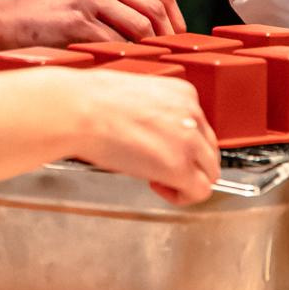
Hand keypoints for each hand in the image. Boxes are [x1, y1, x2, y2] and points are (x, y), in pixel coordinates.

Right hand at [0, 0, 184, 47]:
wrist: (9, 22)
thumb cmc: (50, 17)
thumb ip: (119, 6)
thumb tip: (159, 32)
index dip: (176, 19)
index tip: (177, 40)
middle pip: (155, 9)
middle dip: (167, 37)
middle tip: (167, 57)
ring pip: (139, 26)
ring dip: (146, 49)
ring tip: (145, 64)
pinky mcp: (76, 21)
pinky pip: (113, 42)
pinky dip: (122, 55)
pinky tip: (121, 65)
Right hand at [65, 70, 219, 205]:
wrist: (78, 109)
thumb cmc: (92, 102)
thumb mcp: (137, 97)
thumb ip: (159, 115)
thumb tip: (159, 136)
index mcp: (183, 93)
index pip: (201, 128)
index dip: (182, 145)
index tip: (161, 149)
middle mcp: (192, 114)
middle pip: (209, 151)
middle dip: (189, 164)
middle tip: (160, 169)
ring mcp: (188, 141)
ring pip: (210, 172)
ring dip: (187, 181)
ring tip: (158, 180)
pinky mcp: (178, 167)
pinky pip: (199, 191)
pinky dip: (182, 196)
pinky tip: (158, 187)